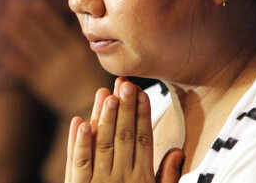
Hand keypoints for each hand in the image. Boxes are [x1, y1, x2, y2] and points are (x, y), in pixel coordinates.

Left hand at [4, 0, 113, 115]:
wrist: (88, 106)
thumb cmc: (91, 76)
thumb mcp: (90, 55)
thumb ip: (79, 38)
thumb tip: (69, 16)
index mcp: (76, 50)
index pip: (58, 28)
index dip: (46, 15)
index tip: (34, 1)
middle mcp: (63, 60)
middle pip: (42, 36)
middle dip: (27, 21)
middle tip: (13, 5)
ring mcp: (52, 73)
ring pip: (32, 51)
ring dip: (18, 37)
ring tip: (6, 23)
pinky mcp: (44, 87)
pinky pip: (29, 73)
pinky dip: (18, 65)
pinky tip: (7, 57)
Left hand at [66, 79, 182, 182]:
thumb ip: (166, 178)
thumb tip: (177, 152)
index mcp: (142, 179)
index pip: (143, 140)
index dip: (142, 115)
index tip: (142, 93)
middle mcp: (122, 178)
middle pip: (123, 137)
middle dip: (125, 109)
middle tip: (126, 83)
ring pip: (102, 144)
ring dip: (103, 118)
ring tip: (106, 94)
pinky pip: (79, 163)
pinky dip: (78, 143)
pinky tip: (80, 122)